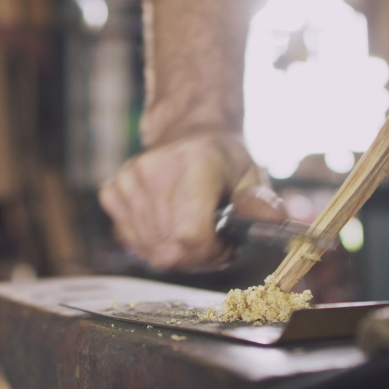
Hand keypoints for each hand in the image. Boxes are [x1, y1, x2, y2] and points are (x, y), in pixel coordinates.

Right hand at [98, 132, 285, 269]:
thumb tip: (275, 219)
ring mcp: (128, 181)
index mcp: (193, 163)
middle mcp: (154, 170)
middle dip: (197, 257)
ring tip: (193, 231)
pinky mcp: (112, 192)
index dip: (211, 253)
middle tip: (213, 242)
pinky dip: (153, 245)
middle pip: (170, 248)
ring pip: (150, 251)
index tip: (225, 246)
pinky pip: (132, 242)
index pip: (191, 233)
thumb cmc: (223, 158)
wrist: (188, 131)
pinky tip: (169, 226)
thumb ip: (260, 202)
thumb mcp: (251, 175)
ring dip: (176, 252)